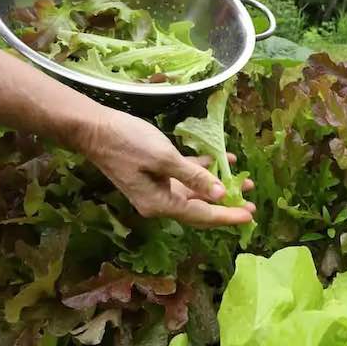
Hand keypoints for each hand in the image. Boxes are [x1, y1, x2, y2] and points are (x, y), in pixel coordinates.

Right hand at [77, 108, 255, 227]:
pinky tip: (219, 160)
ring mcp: (156, 187)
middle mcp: (159, 201)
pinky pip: (184, 175)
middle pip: (199, 207)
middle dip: (226, 204)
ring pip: (194, 191)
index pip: (200, 215)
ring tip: (243, 181)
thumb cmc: (127, 142)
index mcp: (160, 203)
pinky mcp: (155, 172)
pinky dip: (201, 169)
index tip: (248, 217)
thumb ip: (193, 177)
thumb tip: (219, 194)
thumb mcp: (164, 158)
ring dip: (217, 185)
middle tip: (252, 202)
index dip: (226, 216)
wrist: (94, 128)